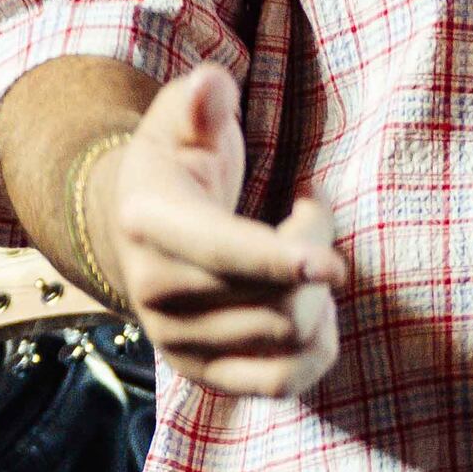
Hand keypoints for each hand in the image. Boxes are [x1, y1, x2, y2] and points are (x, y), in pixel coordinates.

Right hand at [93, 67, 345, 398]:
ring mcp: (174, 340)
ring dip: (320, 295)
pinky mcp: (200, 372)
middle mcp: (152, 290)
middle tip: (313, 211)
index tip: (333, 264)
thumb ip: (201, 99)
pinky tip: (314, 308)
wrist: (139, 226)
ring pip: (288, 338)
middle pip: (273, 299)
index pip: (222, 251)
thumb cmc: (178, 160)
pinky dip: (317, 350)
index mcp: (148, 220)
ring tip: (307, 257)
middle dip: (317, 251)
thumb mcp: (182, 117)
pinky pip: (279, 384)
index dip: (280, 260)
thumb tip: (211, 86)